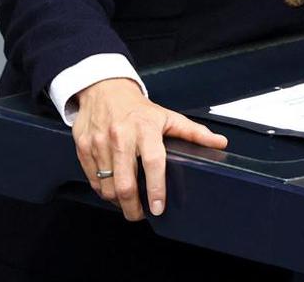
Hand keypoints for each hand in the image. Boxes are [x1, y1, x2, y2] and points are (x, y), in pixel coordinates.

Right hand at [72, 78, 227, 220]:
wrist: (104, 89)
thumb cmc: (138, 108)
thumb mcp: (168, 117)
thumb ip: (194, 132)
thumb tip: (220, 143)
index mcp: (145, 128)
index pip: (153, 163)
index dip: (156, 188)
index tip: (159, 207)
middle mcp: (121, 135)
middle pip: (125, 183)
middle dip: (133, 208)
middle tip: (141, 214)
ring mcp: (99, 142)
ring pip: (107, 186)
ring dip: (118, 201)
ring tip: (127, 201)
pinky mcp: (84, 146)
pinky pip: (92, 180)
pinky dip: (103, 190)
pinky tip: (112, 188)